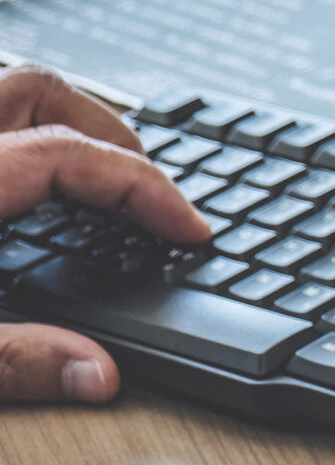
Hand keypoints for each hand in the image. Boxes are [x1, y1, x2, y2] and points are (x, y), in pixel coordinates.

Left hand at [0, 65, 210, 402]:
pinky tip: (24, 188)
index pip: (73, 153)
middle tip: (149, 192)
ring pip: (2, 87)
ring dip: (60, 121)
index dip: (146, 189)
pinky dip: (15, 136)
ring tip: (95, 174)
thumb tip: (98, 376)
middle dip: (110, 133)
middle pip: (37, 90)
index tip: (187, 228)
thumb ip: (15, 362)